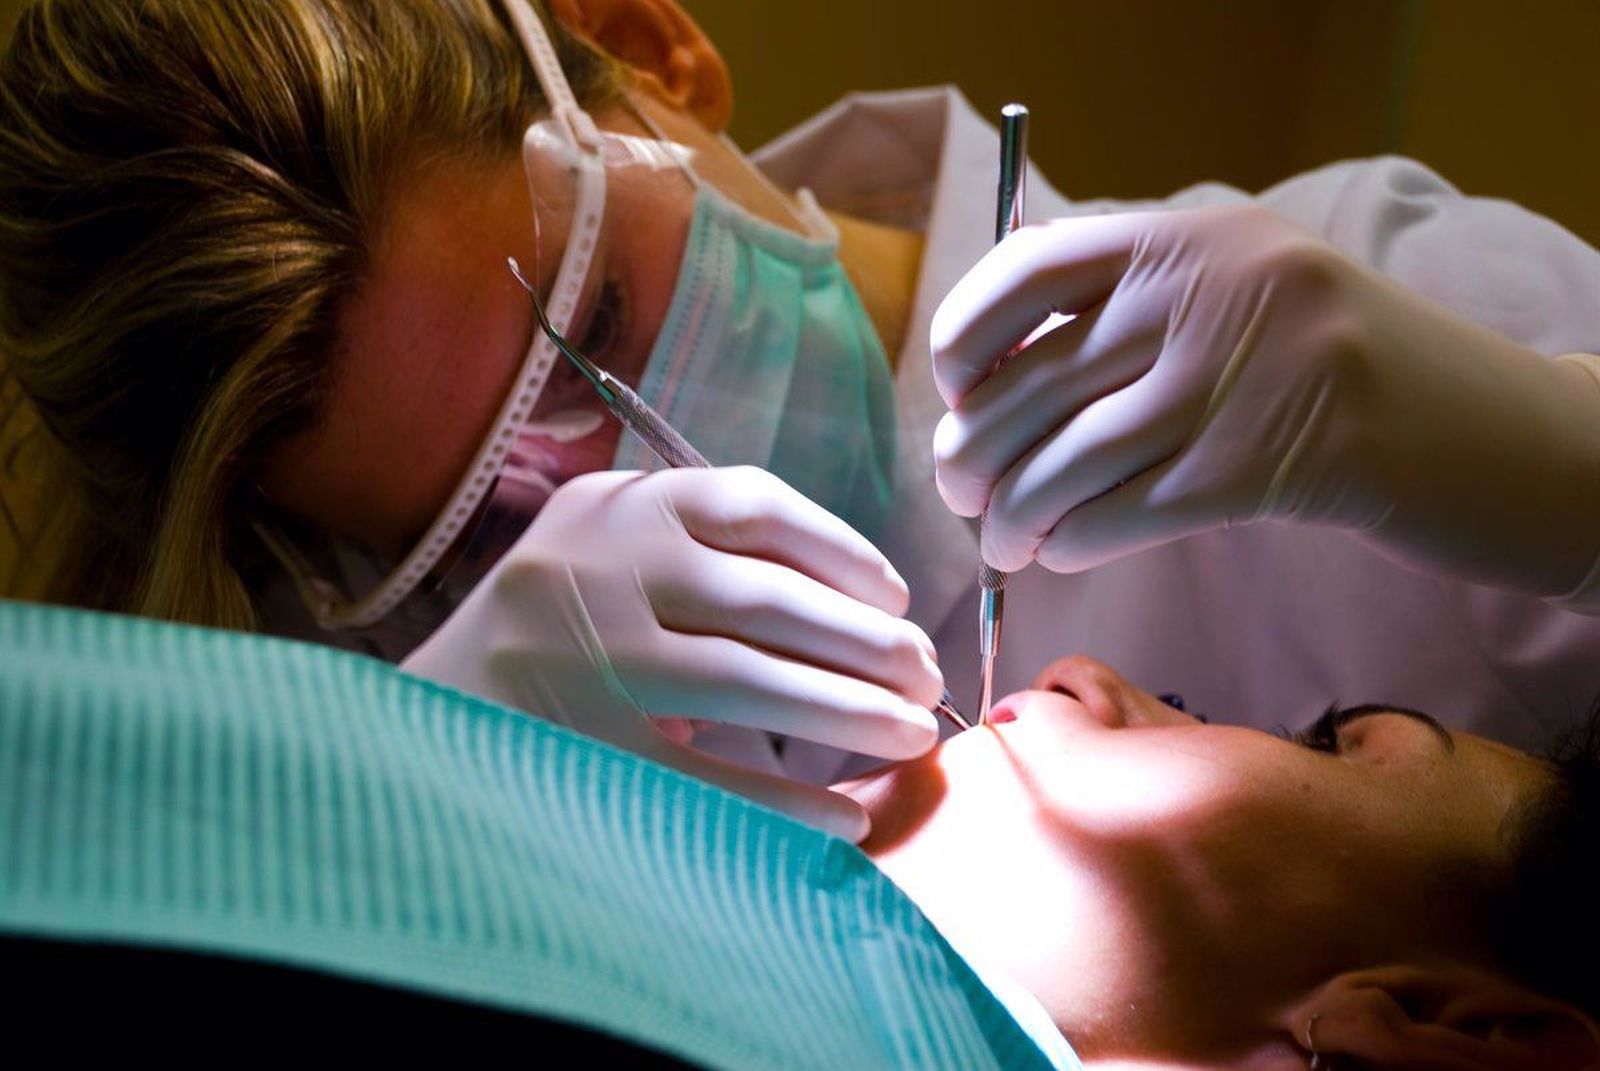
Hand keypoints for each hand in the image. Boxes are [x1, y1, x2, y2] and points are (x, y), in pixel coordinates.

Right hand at [402, 466, 942, 840]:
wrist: (441, 697)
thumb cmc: (562, 609)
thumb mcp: (616, 535)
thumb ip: (709, 537)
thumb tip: (859, 600)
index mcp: (629, 504)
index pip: (759, 505)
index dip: (846, 552)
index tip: (897, 599)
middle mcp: (609, 568)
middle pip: (770, 601)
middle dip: (867, 644)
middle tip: (925, 677)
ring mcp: (594, 658)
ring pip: (748, 681)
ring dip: (845, 712)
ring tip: (908, 734)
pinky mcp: (585, 745)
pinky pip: (704, 777)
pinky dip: (781, 798)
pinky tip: (841, 816)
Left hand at [930, 205, 1599, 595]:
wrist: (1465, 425)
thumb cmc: (1325, 355)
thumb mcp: (1234, 279)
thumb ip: (1125, 295)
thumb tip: (985, 368)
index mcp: (1183, 236)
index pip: (1024, 271)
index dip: (965, 335)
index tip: (955, 386)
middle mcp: (1197, 299)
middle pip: (1027, 387)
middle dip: (972, 453)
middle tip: (961, 488)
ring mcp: (1223, 387)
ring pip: (1060, 465)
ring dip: (1010, 516)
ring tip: (1000, 540)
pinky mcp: (1245, 475)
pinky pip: (1112, 516)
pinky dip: (1067, 543)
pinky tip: (1058, 554)